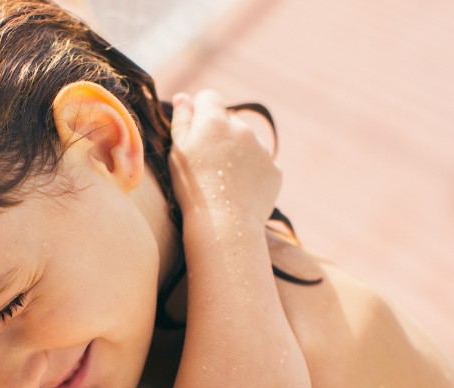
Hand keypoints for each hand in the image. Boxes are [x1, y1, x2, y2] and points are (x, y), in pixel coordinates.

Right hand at [168, 90, 280, 247]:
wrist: (224, 224)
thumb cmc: (192, 188)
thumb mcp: (178, 153)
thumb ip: (181, 120)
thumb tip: (184, 96)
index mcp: (214, 120)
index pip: (208, 97)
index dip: (199, 111)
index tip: (194, 132)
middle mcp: (242, 128)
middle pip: (228, 121)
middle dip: (219, 134)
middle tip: (207, 165)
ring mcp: (262, 149)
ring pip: (246, 143)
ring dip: (237, 154)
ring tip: (223, 183)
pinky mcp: (275, 170)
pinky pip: (261, 165)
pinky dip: (252, 174)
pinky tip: (240, 192)